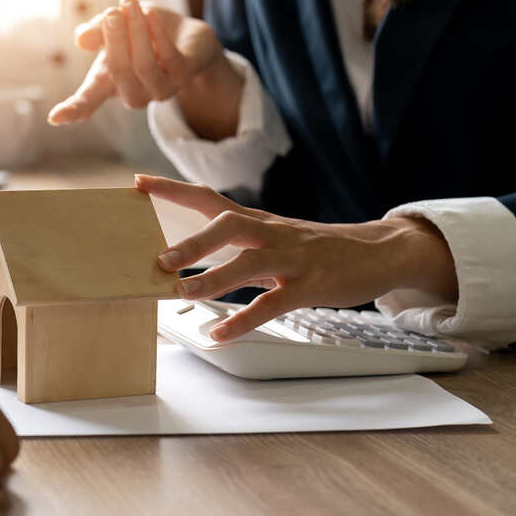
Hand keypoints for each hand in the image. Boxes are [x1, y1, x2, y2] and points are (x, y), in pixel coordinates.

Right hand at [47, 0, 242, 139]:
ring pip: (144, 65)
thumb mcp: (114, 27)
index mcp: (108, 86)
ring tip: (129, 3)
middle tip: (112, 12)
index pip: (87, 103)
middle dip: (113, 38)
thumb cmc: (142, 34)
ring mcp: (159, 89)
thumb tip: (81, 39)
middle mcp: (133, 94)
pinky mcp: (184, 75)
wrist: (185, 37)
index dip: (71, 110)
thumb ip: (97, 32)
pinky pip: (169, 56)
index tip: (54, 118)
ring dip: (136, 31)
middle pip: (119, 71)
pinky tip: (150, 13)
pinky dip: (157, 32)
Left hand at [137, 174, 458, 340]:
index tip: (137, 183)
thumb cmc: (314, 248)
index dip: (173, 189)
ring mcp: (292, 258)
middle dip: (193, 241)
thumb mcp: (271, 238)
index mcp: (257, 221)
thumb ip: (234, 246)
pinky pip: (273, 303)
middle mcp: (271, 233)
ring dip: (214, 278)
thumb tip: (187, 257)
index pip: (209, 198)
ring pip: (250, 262)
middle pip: (229, 224)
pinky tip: (220, 333)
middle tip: (160, 259)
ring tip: (182, 293)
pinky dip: (244, 320)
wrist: (377, 251)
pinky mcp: (311, 285)